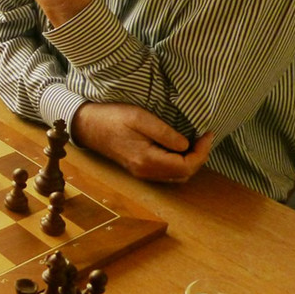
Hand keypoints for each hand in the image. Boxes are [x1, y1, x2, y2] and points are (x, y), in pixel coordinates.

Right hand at [71, 102, 212, 183]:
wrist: (88, 125)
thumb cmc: (112, 118)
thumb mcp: (140, 118)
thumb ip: (165, 133)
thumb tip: (186, 145)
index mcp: (147, 160)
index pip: (186, 166)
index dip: (202, 152)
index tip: (207, 134)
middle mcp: (145, 171)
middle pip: (184, 174)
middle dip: (199, 157)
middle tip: (204, 137)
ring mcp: (142, 172)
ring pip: (176, 176)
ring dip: (190, 161)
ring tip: (195, 141)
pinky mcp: (140, 168)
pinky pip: (166, 172)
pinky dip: (179, 162)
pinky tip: (180, 147)